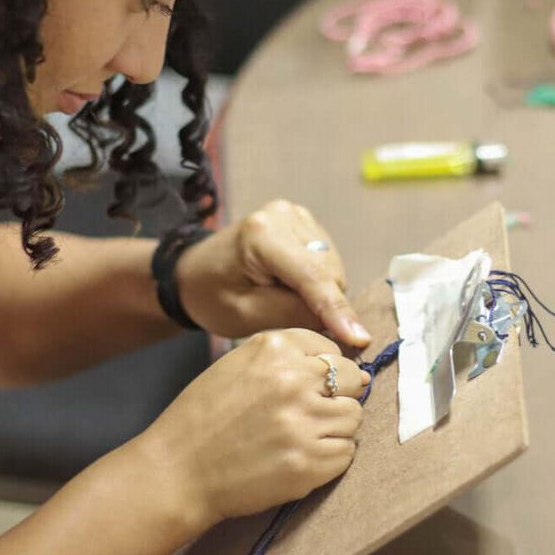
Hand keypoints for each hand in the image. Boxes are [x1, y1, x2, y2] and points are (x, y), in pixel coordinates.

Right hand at [143, 329, 369, 529]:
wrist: (176, 471)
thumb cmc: (204, 418)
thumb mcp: (239, 365)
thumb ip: (287, 358)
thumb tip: (344, 365)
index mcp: (275, 349)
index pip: (333, 350)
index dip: (326, 370)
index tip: (310, 387)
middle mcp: (294, 380)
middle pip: (353, 379)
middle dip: (339, 395)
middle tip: (311, 413)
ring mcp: (304, 423)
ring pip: (353, 417)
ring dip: (335, 428)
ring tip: (302, 437)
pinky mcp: (309, 463)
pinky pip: (346, 452)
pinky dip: (331, 457)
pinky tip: (301, 458)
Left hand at [175, 199, 370, 347]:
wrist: (193, 272)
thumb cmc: (212, 297)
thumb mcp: (246, 316)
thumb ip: (294, 315)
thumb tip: (341, 324)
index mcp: (262, 235)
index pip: (313, 277)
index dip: (338, 311)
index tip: (361, 340)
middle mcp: (284, 216)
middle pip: (328, 272)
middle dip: (321, 302)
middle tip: (287, 315)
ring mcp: (296, 215)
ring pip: (333, 267)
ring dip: (318, 291)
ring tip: (281, 297)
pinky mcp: (303, 221)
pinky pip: (327, 260)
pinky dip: (316, 279)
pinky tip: (288, 284)